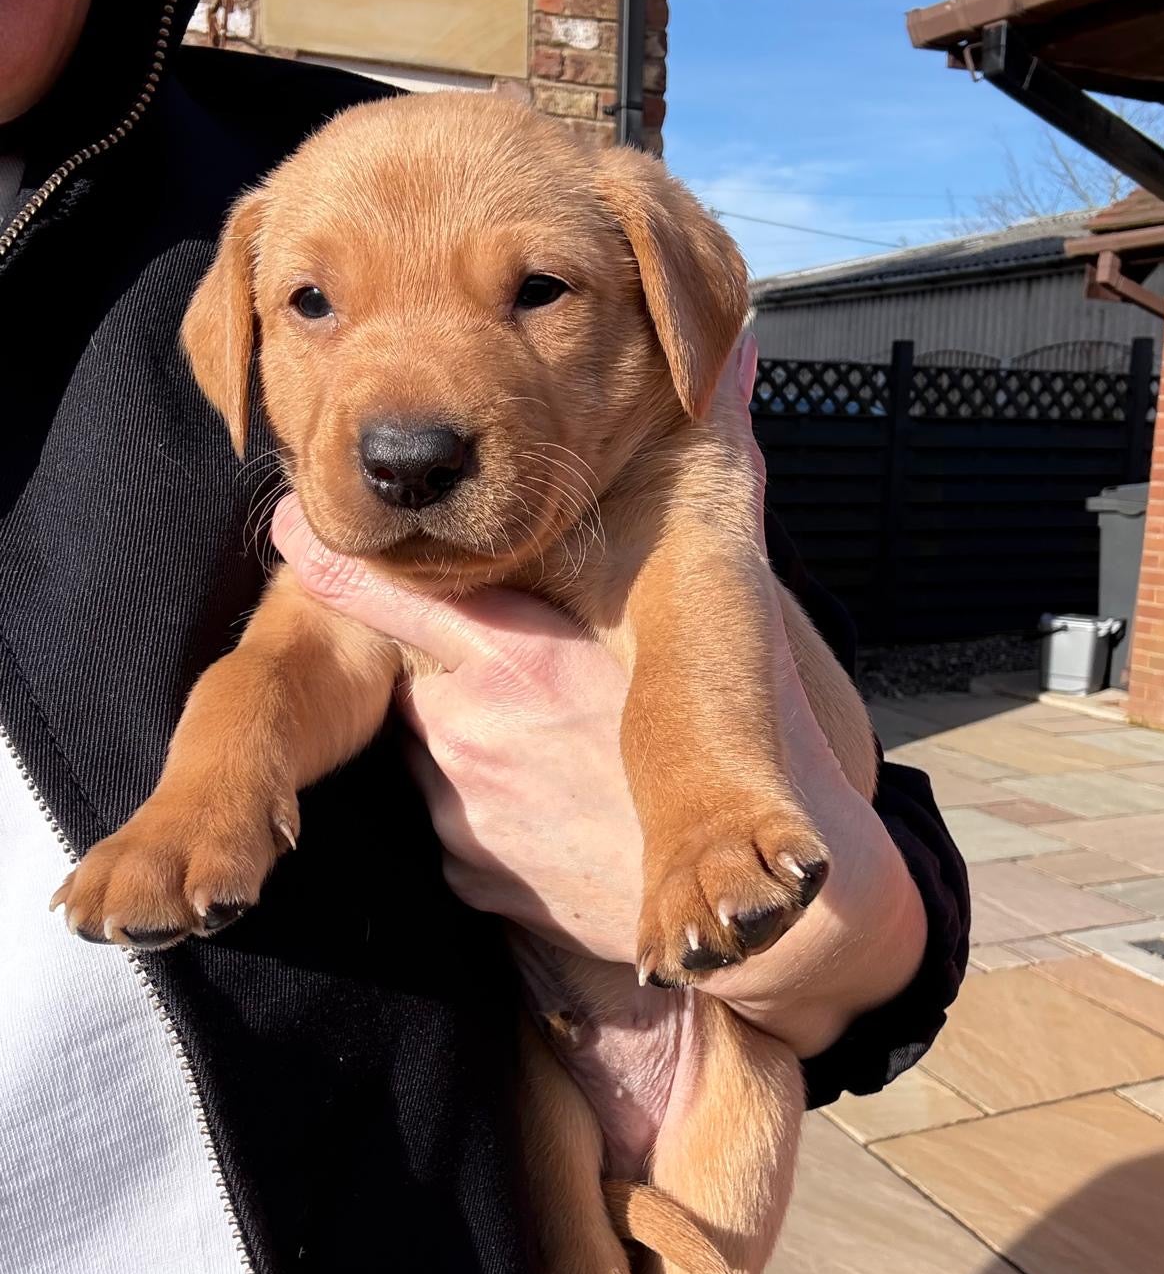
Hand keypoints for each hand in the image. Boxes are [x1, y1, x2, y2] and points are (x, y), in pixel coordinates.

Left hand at [271, 335, 926, 1058]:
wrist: (757, 920)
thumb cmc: (745, 742)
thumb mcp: (720, 600)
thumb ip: (703, 477)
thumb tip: (735, 353)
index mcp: (516, 660)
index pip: (385, 593)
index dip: (333, 558)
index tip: (297, 524)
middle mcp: (466, 736)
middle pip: (408, 666)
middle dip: (435, 653)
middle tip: (503, 656)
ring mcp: (462, 813)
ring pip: (431, 741)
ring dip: (470, 731)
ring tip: (557, 744)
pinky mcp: (470, 877)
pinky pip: (454, 817)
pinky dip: (489, 803)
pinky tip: (556, 805)